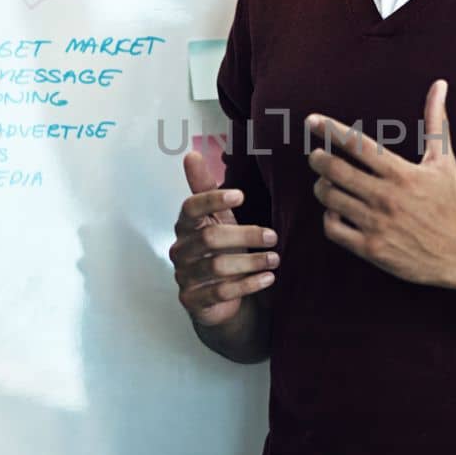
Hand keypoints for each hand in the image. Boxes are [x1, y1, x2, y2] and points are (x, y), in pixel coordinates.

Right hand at [170, 151, 279, 327]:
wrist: (219, 298)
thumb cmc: (222, 251)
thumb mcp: (220, 219)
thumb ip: (206, 189)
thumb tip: (191, 154)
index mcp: (185, 225)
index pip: (190, 207)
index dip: (213, 200)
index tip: (242, 195)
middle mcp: (180, 250)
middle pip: (209, 238)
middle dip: (245, 235)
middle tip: (273, 236)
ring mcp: (184, 277)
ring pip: (217, 267)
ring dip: (251, 262)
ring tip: (275, 259)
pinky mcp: (193, 301)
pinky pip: (220, 292)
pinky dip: (248, 285)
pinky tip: (268, 279)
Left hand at [306, 79, 455, 290]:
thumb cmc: (450, 204)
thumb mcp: (444, 162)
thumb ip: (436, 122)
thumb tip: (439, 85)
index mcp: (402, 173)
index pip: (357, 145)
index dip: (330, 130)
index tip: (312, 120)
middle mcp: (387, 197)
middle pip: (335, 170)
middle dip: (317, 158)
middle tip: (315, 154)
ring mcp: (377, 224)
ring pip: (330, 198)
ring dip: (321, 185)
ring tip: (325, 181)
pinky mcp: (370, 249)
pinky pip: (332, 229)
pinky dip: (328, 216)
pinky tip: (335, 209)